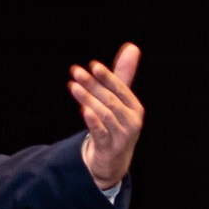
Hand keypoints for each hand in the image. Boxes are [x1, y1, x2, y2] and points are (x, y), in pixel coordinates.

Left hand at [71, 42, 143, 189]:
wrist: (114, 160)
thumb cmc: (116, 124)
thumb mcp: (120, 102)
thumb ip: (122, 75)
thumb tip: (132, 47)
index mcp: (135, 108)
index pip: (121, 89)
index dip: (107, 77)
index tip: (93, 65)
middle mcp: (132, 121)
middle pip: (110, 100)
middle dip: (92, 84)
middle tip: (75, 71)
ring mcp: (122, 136)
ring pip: (104, 114)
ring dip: (88, 99)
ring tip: (73, 87)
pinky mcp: (110, 148)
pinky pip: (101, 132)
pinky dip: (93, 120)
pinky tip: (83, 109)